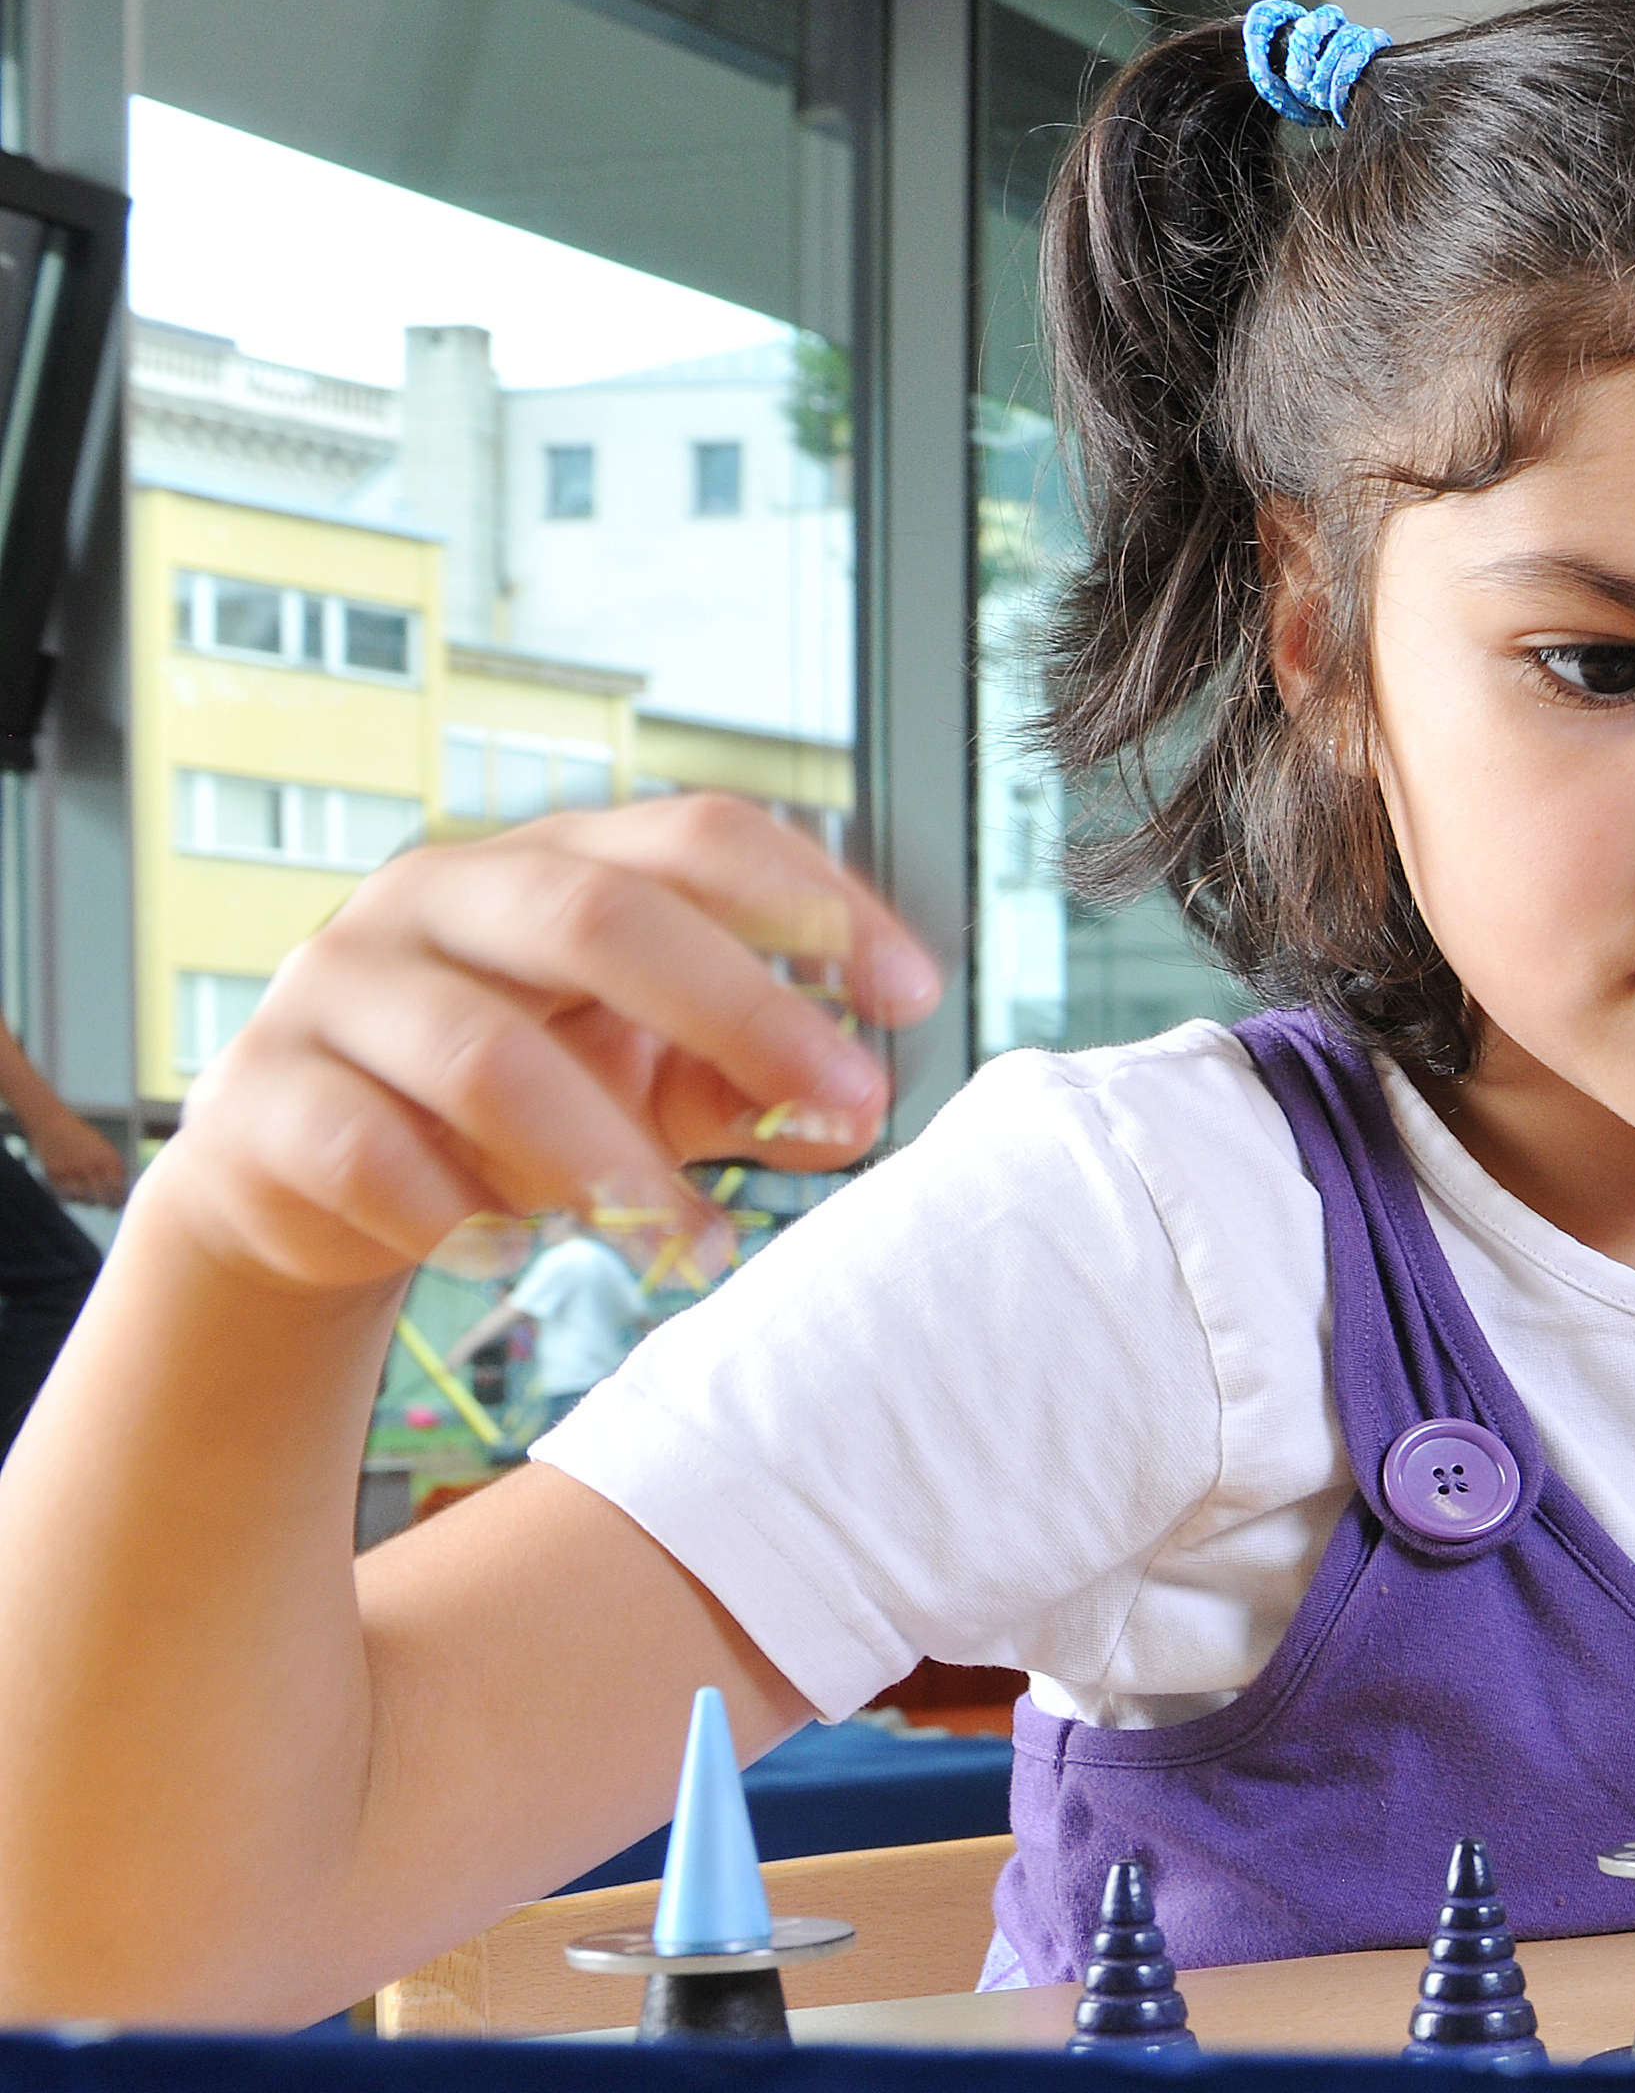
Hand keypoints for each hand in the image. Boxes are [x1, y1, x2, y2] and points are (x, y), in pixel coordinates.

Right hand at [21, 1114, 126, 1206]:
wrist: (52, 1124)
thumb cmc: (83, 1137)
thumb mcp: (104, 1147)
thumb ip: (114, 1167)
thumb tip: (123, 1191)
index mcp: (107, 1159)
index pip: (119, 1189)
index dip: (121, 1200)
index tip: (121, 1203)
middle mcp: (90, 1166)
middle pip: (104, 1198)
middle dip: (109, 1206)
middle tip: (110, 1208)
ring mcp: (72, 1171)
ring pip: (85, 1200)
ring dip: (90, 1202)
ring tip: (92, 1199)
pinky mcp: (54, 1175)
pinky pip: (66, 1195)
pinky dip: (72, 1197)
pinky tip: (76, 1194)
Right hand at [133, 797, 932, 1297]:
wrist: (312, 1174)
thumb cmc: (518, 1106)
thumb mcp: (647, 1080)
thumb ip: (752, 1083)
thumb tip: (861, 1115)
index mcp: (550, 865)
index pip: (696, 836)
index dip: (814, 902)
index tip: (914, 994)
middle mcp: (439, 899)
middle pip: (595, 916)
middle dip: (742, 1011)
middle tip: (851, 1108)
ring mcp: (339, 989)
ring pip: (484, 1054)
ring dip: (611, 1159)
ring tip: (695, 1242)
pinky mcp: (263, 1098)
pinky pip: (368, 1151)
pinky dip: (462, 1214)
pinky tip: (520, 1256)